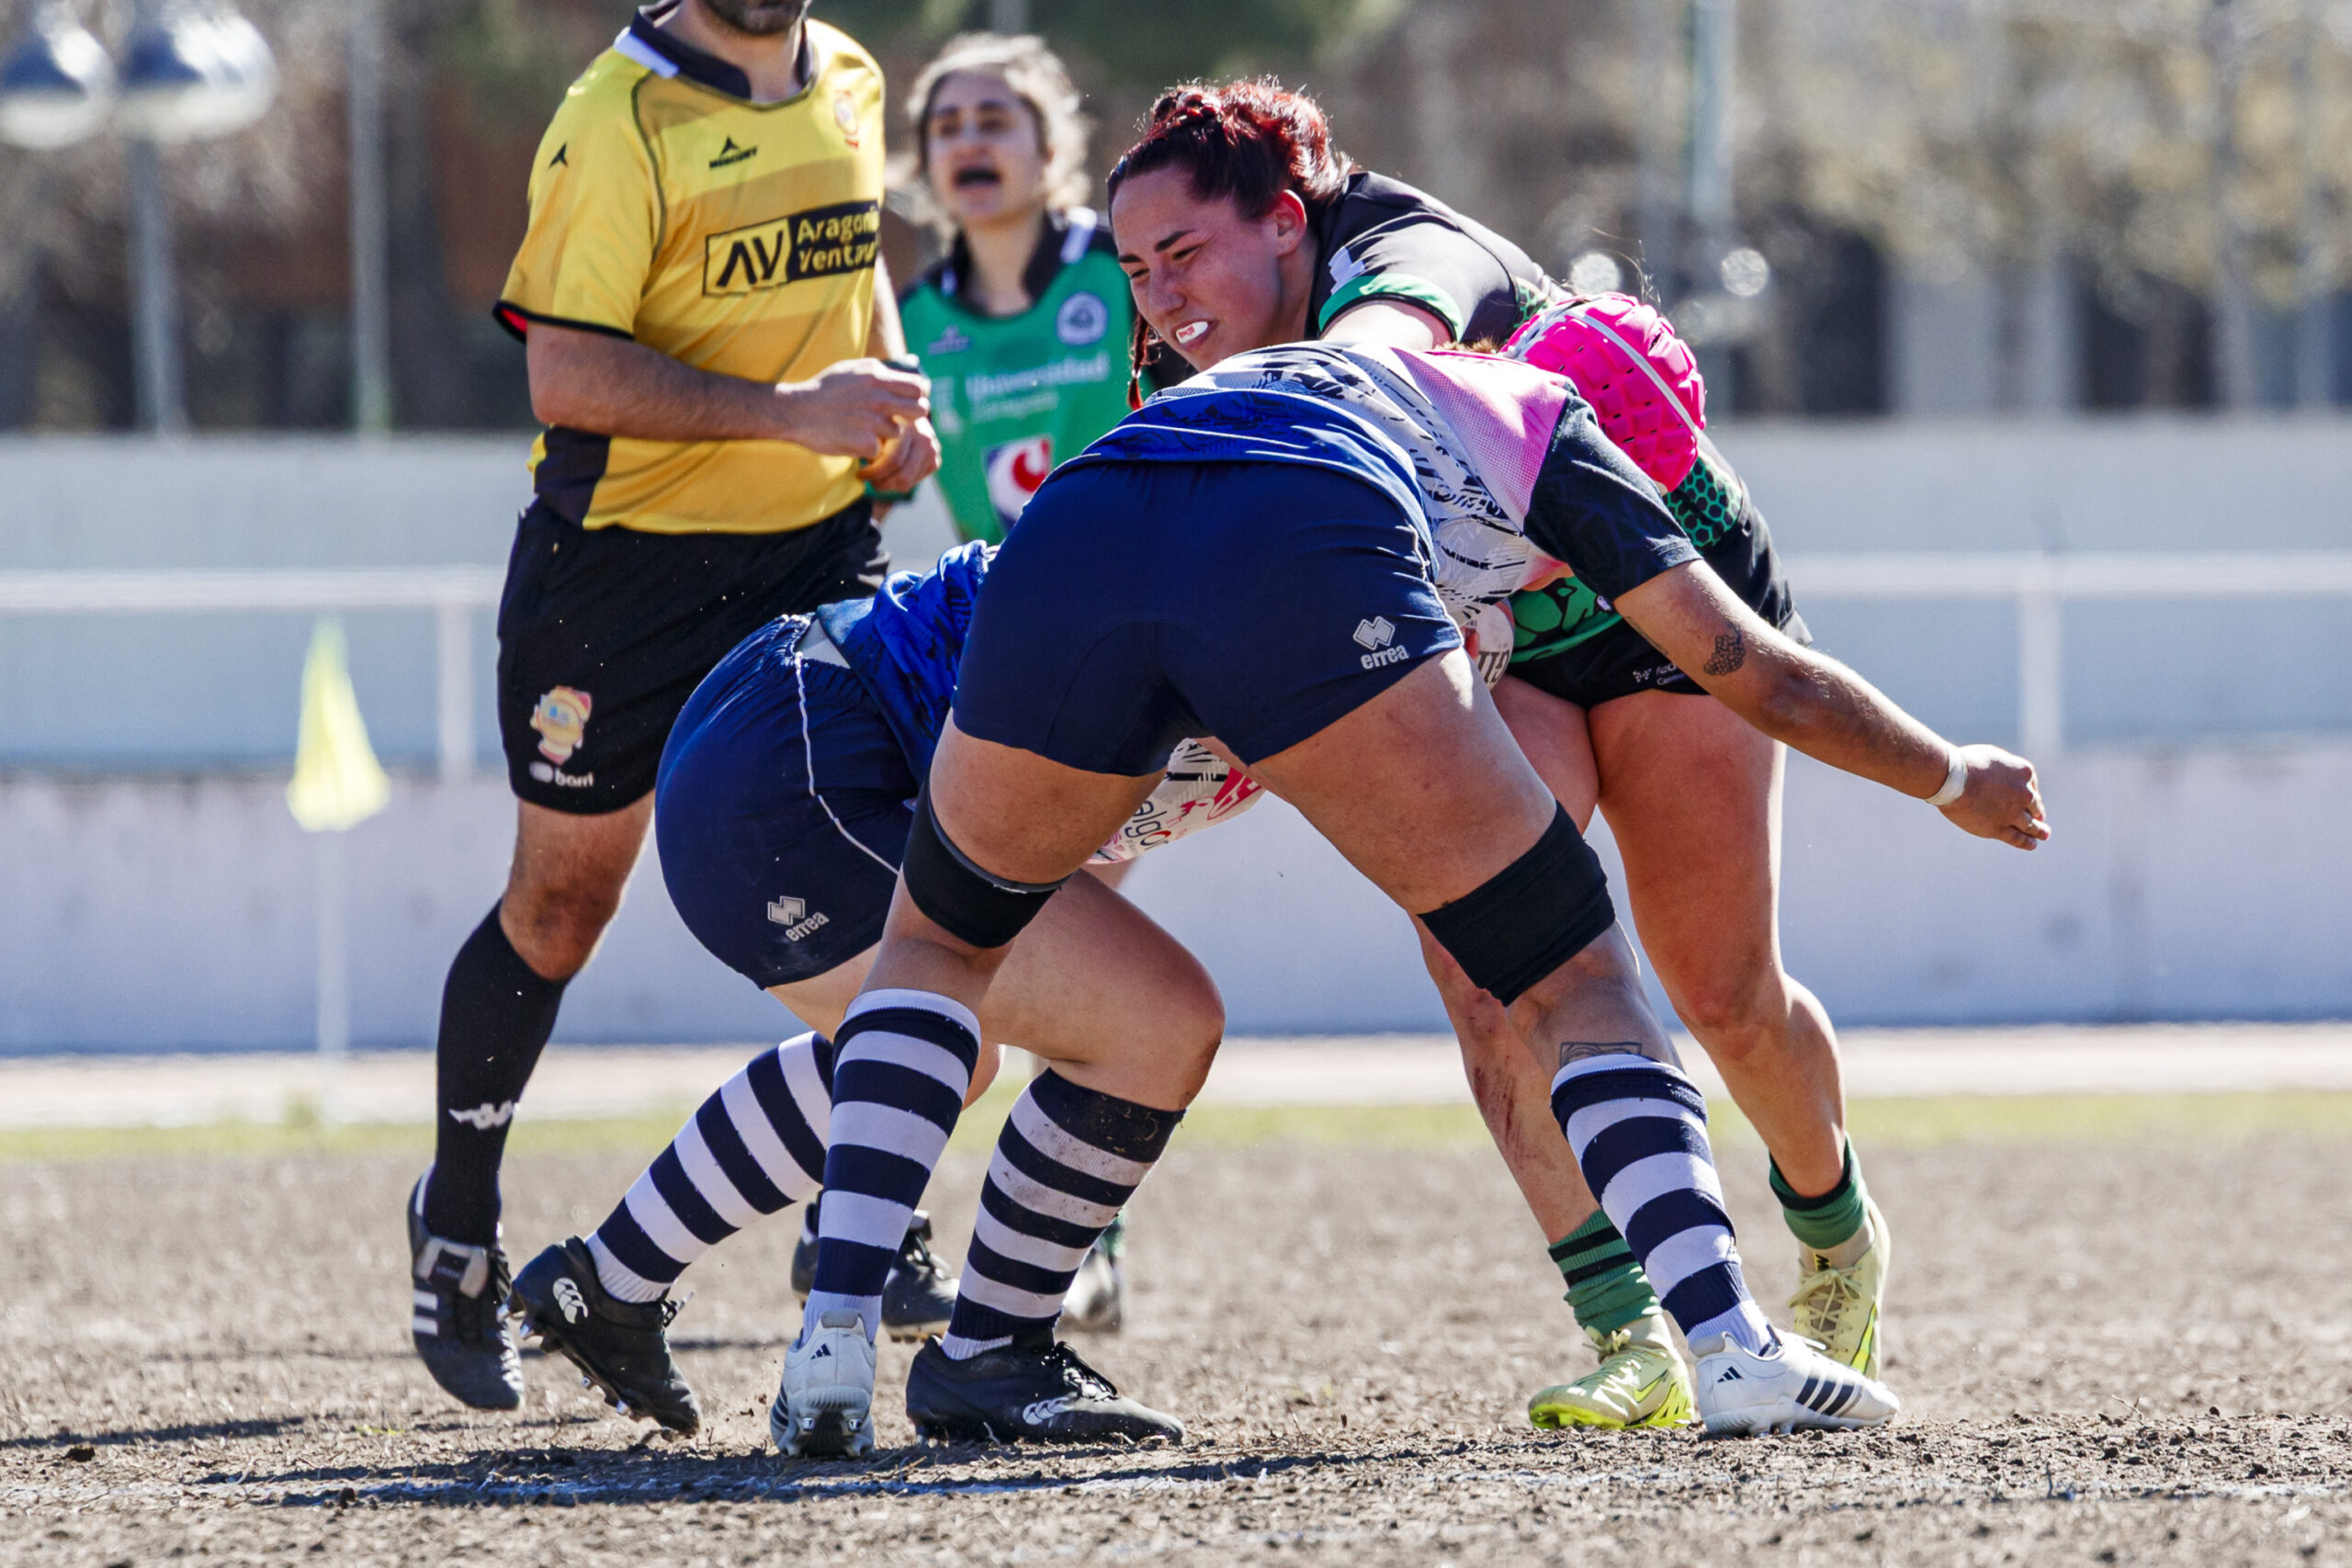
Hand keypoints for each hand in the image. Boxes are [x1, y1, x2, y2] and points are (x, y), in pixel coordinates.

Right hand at [772, 358, 928, 458]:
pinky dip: (867, 449)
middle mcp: (878, 397)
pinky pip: (878, 450)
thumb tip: (907, 377)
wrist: (795, 410)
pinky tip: (852, 440)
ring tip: (862, 429)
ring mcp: (872, 420)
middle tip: (894, 420)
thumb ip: (880, 372)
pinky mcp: (863, 442)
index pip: (919, 387)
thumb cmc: (825, 390)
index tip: (908, 404)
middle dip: (910, 417)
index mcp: (877, 376)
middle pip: (919, 410)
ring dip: (884, 435)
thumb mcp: (852, 369)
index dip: (918, 397)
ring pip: (897, 433)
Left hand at [859, 413, 940, 493]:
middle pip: (902, 477)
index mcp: (909, 426)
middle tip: (866, 479)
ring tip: (875, 476)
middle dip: (881, 483)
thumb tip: (861, 465)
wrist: (903, 411)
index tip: (859, 474)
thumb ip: (870, 443)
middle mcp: (925, 438)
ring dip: (888, 484)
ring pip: (908, 482)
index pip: (892, 461)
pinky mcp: (935, 461)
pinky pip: (914, 481)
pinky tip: (888, 472)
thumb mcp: (872, 426)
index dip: (873, 473)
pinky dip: (898, 481)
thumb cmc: (879, 420)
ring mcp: (933, 450)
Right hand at [1939, 744, 2049, 849]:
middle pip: (2034, 806)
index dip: (2031, 793)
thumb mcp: (1991, 756)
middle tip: (2040, 818)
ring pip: (2030, 825)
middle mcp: (2024, 794)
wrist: (1953, 779)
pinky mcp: (1999, 828)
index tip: (2031, 799)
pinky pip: (2017, 838)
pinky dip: (2026, 842)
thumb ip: (2003, 767)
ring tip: (2044, 834)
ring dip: (2038, 830)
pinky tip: (2032, 845)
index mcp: (2024, 772)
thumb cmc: (1966, 763)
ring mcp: (2013, 813)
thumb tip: (2001, 773)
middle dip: (2037, 812)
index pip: (2032, 786)